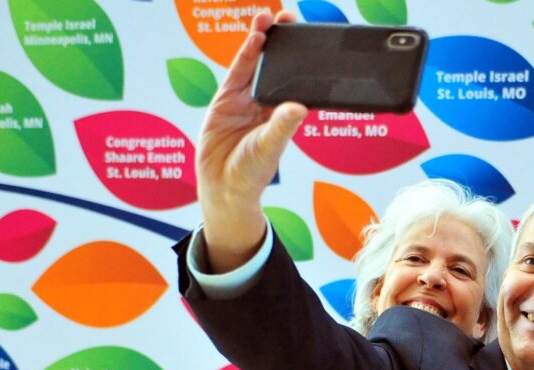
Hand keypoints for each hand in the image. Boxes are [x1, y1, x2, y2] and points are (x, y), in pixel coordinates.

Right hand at [196, 10, 307, 271]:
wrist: (222, 186)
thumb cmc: (251, 172)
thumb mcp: (269, 147)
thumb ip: (281, 126)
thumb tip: (299, 108)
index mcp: (284, 113)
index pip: (296, 80)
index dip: (302, 59)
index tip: (311, 39)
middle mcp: (266, 102)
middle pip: (276, 65)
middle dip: (282, 40)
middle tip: (289, 18)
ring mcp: (245, 99)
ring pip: (255, 63)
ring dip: (261, 40)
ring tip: (268, 18)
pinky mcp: (225, 99)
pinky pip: (237, 72)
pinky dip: (245, 54)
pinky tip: (254, 37)